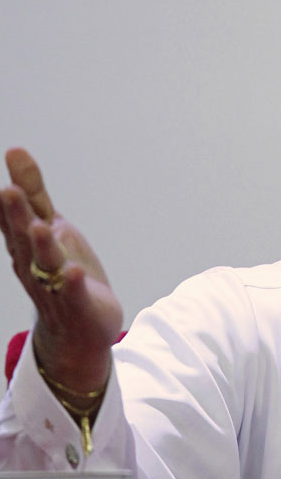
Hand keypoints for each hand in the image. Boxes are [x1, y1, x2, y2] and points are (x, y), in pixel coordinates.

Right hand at [0, 148, 121, 400]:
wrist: (77, 328)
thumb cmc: (59, 270)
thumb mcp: (49, 225)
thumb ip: (33, 192)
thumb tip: (15, 150)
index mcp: (26, 243)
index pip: (14, 218)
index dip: (8, 200)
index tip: (4, 178)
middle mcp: (34, 264)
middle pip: (24, 238)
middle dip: (16, 217)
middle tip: (8, 191)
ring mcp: (54, 285)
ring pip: (46, 265)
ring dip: (43, 247)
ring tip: (41, 227)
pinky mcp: (76, 305)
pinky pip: (72, 294)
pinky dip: (71, 284)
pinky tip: (73, 272)